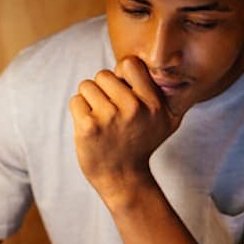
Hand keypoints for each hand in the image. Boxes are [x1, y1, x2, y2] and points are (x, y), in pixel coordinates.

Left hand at [68, 56, 181, 205]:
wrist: (123, 178)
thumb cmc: (142, 144)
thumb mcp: (167, 121)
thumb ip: (166, 93)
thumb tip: (164, 65)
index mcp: (152, 103)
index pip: (129, 64)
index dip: (120, 74)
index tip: (121, 91)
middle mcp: (134, 108)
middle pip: (103, 75)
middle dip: (102, 90)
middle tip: (109, 111)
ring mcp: (110, 117)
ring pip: (87, 86)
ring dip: (89, 100)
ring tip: (100, 119)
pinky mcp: (89, 127)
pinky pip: (76, 101)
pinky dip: (79, 112)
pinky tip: (90, 127)